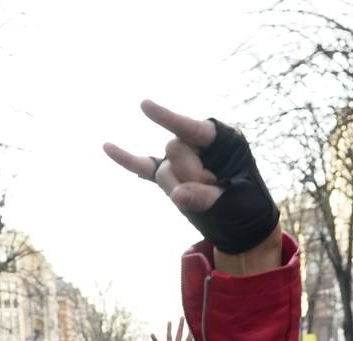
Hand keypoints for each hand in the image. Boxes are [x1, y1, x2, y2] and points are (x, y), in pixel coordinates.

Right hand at [104, 100, 278, 253]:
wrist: (242, 225)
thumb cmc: (245, 206)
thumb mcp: (234, 202)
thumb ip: (206, 197)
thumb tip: (175, 196)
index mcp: (222, 139)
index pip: (191, 128)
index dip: (167, 118)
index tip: (143, 105)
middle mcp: (198, 144)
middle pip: (174, 149)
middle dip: (189, 174)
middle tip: (212, 187)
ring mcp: (180, 160)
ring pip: (162, 168)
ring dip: (176, 186)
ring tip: (201, 197)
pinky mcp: (168, 176)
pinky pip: (143, 167)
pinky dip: (127, 160)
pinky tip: (107, 147)